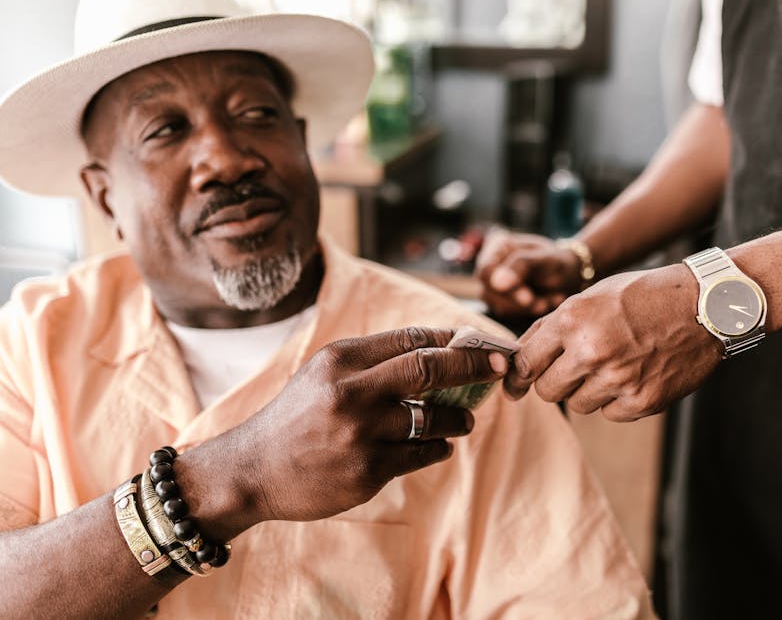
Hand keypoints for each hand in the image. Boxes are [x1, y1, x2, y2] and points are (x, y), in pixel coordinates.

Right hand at [237, 327, 507, 522]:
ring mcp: (361, 433)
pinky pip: (422, 454)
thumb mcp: (323, 374)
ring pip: (433, 418)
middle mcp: (351, 391)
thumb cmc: (295, 417)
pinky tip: (439, 445)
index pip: (411, 338)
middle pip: (430, 368)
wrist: (251, 470)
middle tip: (503, 367)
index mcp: (341, 359)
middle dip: (475, 365)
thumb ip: (372, 361)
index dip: (452, 339)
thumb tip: (437, 349)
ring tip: (465, 419)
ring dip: (459, 417)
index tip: (479, 344)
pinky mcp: (367, 470)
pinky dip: (439, 447)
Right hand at [475, 230, 582, 316]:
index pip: (486, 270)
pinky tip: (547, 303)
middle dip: (519, 301)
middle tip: (543, 304)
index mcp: (497, 245)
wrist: (569, 277)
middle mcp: (490, 266)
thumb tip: (497, 283)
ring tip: (550, 301)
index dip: (503, 287)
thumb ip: (521, 265)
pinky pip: (510, 313)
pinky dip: (530, 312)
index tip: (528, 297)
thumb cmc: (557, 262)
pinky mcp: (501, 302)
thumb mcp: (545, 259)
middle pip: (489, 291)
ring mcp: (493, 286)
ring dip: (527, 308)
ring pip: (499, 305)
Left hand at [503, 265, 720, 420]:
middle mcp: (591, 351)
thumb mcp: (591, 296)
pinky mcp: (642, 401)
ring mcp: (617, 379)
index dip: (517, 377)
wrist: (704, 306)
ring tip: (613, 365)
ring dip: (588, 390)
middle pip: (547, 390)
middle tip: (574, 369)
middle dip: (554, 382)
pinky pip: (610, 414)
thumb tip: (518, 357)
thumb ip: (553, 326)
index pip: (526, 362)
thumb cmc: (643, 296)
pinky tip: (635, 375)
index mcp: (572, 319)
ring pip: (578, 404)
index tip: (516, 385)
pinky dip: (618, 401)